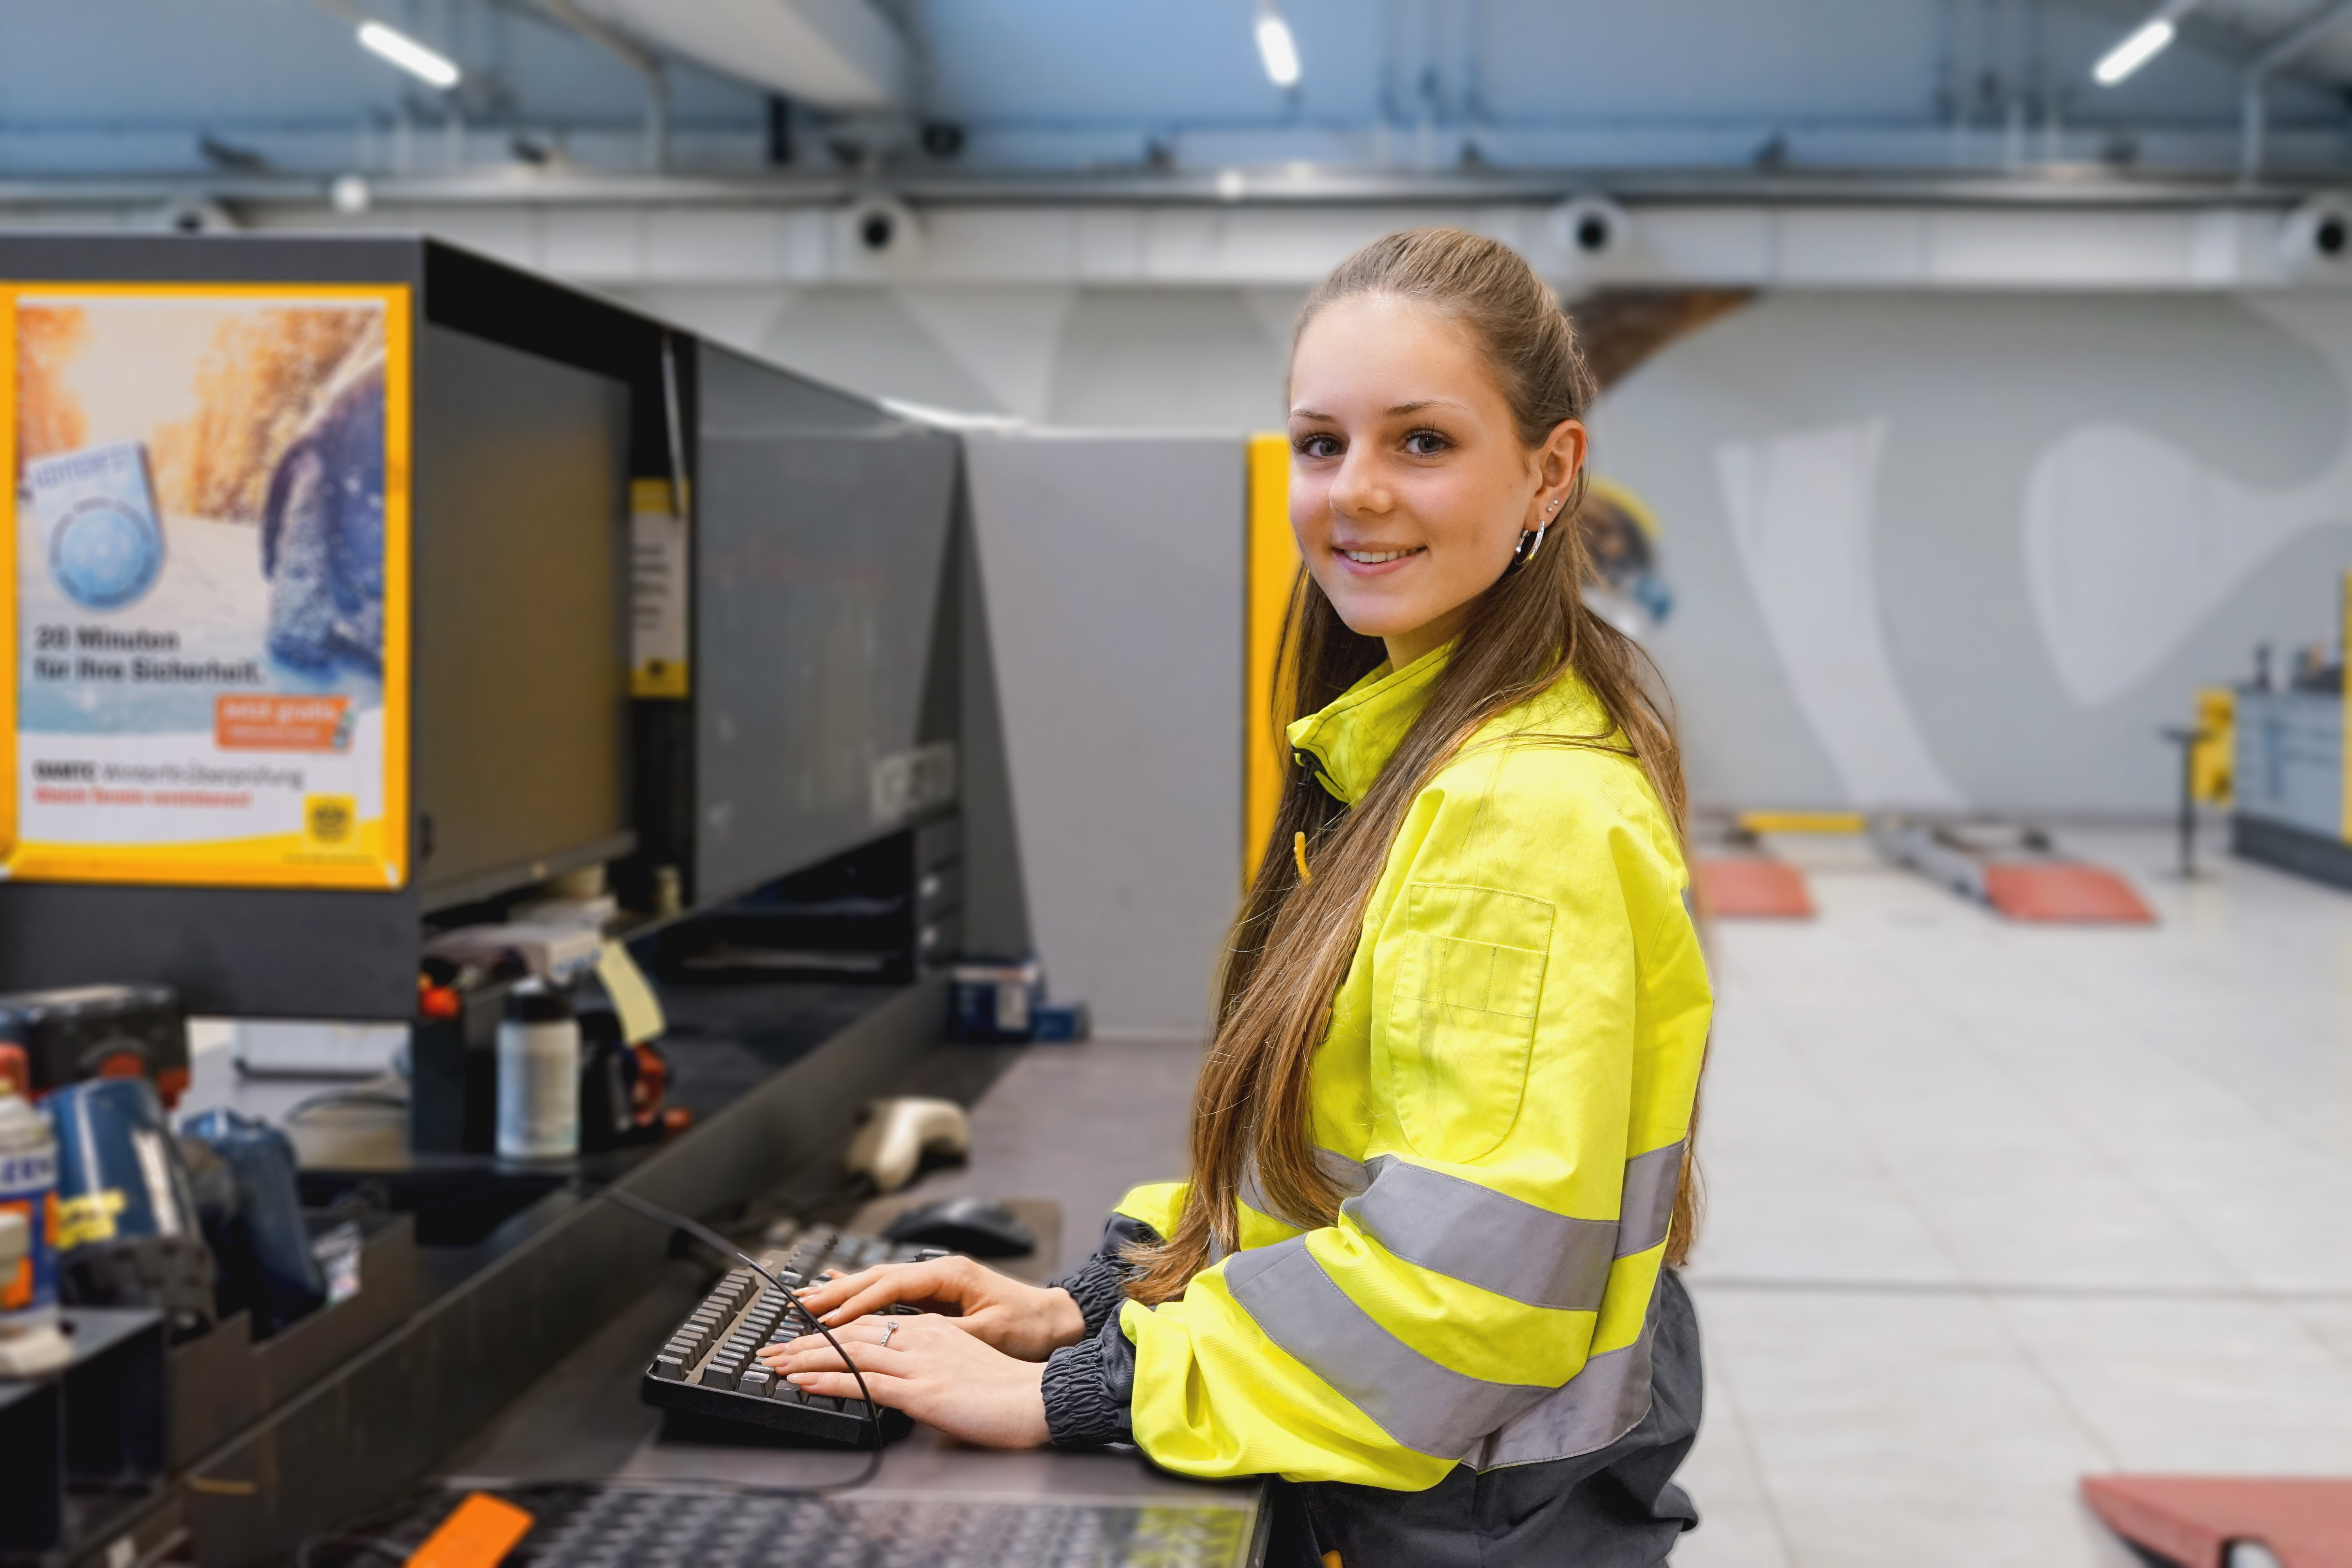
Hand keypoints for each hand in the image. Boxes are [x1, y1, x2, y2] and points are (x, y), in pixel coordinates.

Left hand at [758, 1313, 1049, 1447]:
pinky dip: (829, 1379)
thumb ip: (931, 1361)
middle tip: (774, 1347)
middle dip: (808, 1339)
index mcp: (932, 1328)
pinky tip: (804, 1381)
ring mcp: (919, 1361)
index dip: (831, 1327)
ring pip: (851, 1351)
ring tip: (776, 1362)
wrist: (1037, 1398)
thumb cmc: (1007, 1388)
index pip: (870, 1321)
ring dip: (807, 1357)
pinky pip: (865, 1380)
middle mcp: (921, 1336)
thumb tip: (906, 1374)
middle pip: (852, 1331)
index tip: (802, 1334)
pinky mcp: (921, 1389)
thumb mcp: (963, 1363)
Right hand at [794, 1257, 1086, 1360]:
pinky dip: (863, 1291)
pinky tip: (839, 1287)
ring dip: (844, 1290)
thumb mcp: (988, 1335)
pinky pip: (891, 1290)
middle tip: (799, 1305)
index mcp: (949, 1274)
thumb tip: (908, 1339)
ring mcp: (935, 1279)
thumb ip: (946, 1335)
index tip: (829, 1319)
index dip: (857, 1303)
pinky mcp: (936, 1292)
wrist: (1054, 1319)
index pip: (891, 1286)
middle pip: (877, 1277)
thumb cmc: (1028, 1328)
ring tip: (807, 1297)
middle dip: (837, 1292)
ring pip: (879, 1281)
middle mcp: (938, 1270)